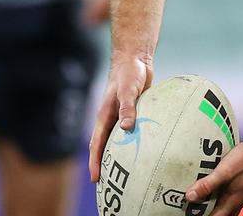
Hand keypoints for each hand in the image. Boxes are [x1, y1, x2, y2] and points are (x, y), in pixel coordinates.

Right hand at [88, 55, 152, 181]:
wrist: (136, 58)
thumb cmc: (129, 72)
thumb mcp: (128, 89)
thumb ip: (127, 108)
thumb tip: (125, 128)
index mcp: (104, 116)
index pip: (97, 144)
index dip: (95, 162)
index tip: (95, 179)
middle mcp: (112, 118)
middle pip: (106, 146)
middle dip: (105, 165)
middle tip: (109, 184)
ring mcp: (122, 116)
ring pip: (120, 140)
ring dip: (121, 155)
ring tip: (127, 174)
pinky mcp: (135, 112)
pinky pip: (134, 131)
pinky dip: (136, 142)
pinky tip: (147, 151)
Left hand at [186, 139, 242, 215]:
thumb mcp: (224, 172)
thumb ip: (207, 185)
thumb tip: (190, 197)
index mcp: (232, 200)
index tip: (194, 213)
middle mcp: (239, 200)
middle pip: (222, 214)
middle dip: (210, 212)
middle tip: (198, 207)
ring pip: (228, 205)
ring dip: (217, 204)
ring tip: (206, 198)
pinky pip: (234, 196)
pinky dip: (224, 195)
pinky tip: (222, 186)